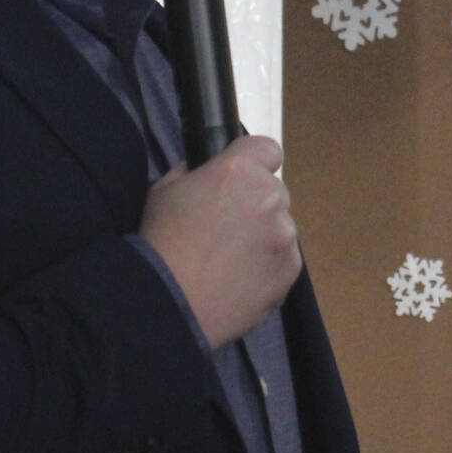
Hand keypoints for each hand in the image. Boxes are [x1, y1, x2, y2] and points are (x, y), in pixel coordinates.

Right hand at [140, 134, 300, 347]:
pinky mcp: (291, 268)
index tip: (239, 180)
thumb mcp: (164, 190)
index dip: (254, 163)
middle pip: (274, 191)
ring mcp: (285, 234)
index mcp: (239, 170)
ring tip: (229, 262)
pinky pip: (284, 258)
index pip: (267, 149)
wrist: (171, 303)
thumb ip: (193, 173)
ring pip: (281, 226)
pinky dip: (268, 266)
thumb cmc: (160, 241)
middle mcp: (270, 196)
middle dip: (256, 203)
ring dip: (263, 236)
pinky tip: (238, 280)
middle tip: (226, 228)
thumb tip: (206, 172)